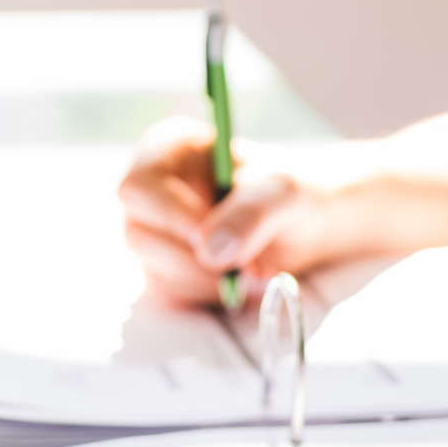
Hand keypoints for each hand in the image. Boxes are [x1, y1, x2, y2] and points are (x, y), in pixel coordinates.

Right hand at [119, 117, 327, 306]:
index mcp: (171, 151)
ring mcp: (156, 234)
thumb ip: (251, 214)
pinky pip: (170, 293)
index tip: (207, 237)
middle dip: (194, 260)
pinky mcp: (166, 270)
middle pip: (139, 234)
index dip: (170, 217)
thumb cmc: (292, 195)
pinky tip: (239, 281)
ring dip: (207, 281)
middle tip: (245, 265)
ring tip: (254, 271)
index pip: (139, 186)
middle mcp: (154, 192)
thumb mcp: (283, 193)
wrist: (308, 228)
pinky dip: (208, 295)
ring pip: (155, 270)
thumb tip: (210, 250)